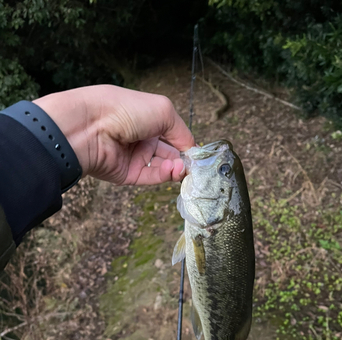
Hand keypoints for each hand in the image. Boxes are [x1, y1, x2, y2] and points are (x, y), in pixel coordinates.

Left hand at [34, 85, 194, 184]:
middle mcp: (142, 137)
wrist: (90, 127)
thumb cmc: (125, 110)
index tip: (200, 154)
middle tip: (194, 165)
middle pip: (170, 152)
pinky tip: (173, 170)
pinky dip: (164, 175)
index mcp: (149, 118)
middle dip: (184, 159)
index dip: (187, 144)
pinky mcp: (128, 174)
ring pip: (163, 167)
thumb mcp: (163, 110)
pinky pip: (150, 176)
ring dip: (176, 168)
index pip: (174, 134)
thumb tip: (192, 150)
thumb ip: (182, 132)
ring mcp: (135, 156)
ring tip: (183, 168)